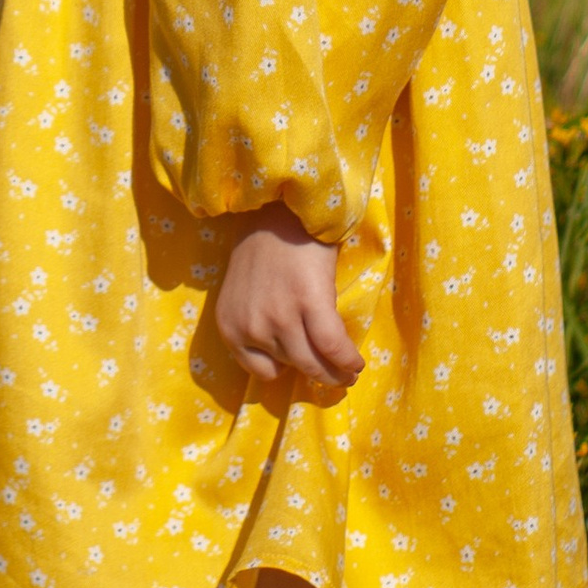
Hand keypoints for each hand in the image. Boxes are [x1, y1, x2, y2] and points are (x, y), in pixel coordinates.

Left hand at [212, 202, 363, 399]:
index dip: (285, 369)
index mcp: (230, 325)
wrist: (281, 209)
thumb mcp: (245, 294)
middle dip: (318, 376)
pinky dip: (348, 360)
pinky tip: (356, 363)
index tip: (301, 363)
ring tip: (349, 372)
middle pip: (293, 367)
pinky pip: (333, 346)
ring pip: (314, 363)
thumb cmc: (265, 247)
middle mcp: (251, 326)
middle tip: (336, 378)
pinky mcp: (309, 303)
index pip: (261, 370)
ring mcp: (279, 316)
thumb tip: (288, 353)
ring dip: (336, 373)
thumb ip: (257, 322)